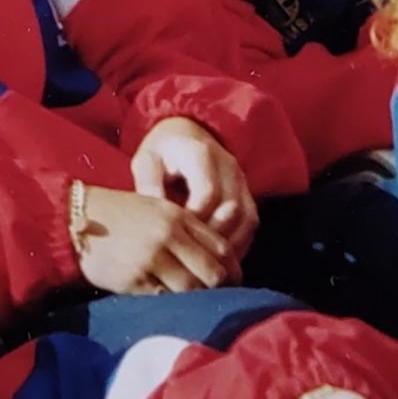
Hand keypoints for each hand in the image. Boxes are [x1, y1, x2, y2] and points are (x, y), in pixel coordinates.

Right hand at [72, 183, 237, 293]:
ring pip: (191, 290)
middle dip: (220, 289)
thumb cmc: (119, 215)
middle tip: (220, 300)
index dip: (233, 269)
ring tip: (196, 305)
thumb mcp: (158, 210)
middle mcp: (169, 236)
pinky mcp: (134, 280)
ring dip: (197, 300)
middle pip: (213, 273)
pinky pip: (164, 299)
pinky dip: (171, 304)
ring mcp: (151, 259)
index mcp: (178, 217)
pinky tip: (171, 305)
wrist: (76, 219)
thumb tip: (218, 262)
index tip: (233, 281)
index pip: (222, 248)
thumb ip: (187, 230)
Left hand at [130, 116, 258, 257]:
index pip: (208, 193)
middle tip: (192, 259)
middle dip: (212, 238)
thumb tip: (154, 219)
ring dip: (229, 245)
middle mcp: (229, 166)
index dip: (194, 220)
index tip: (176, 237)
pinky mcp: (247, 194)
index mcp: (201, 154)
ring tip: (206, 264)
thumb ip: (149, 185)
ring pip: (247, 220)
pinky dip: (238, 244)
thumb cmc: (163, 151)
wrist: (186, 135)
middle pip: (232, 210)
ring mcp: (242, 181)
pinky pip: (251, 224)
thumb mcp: (147, 161)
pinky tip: (218, 259)